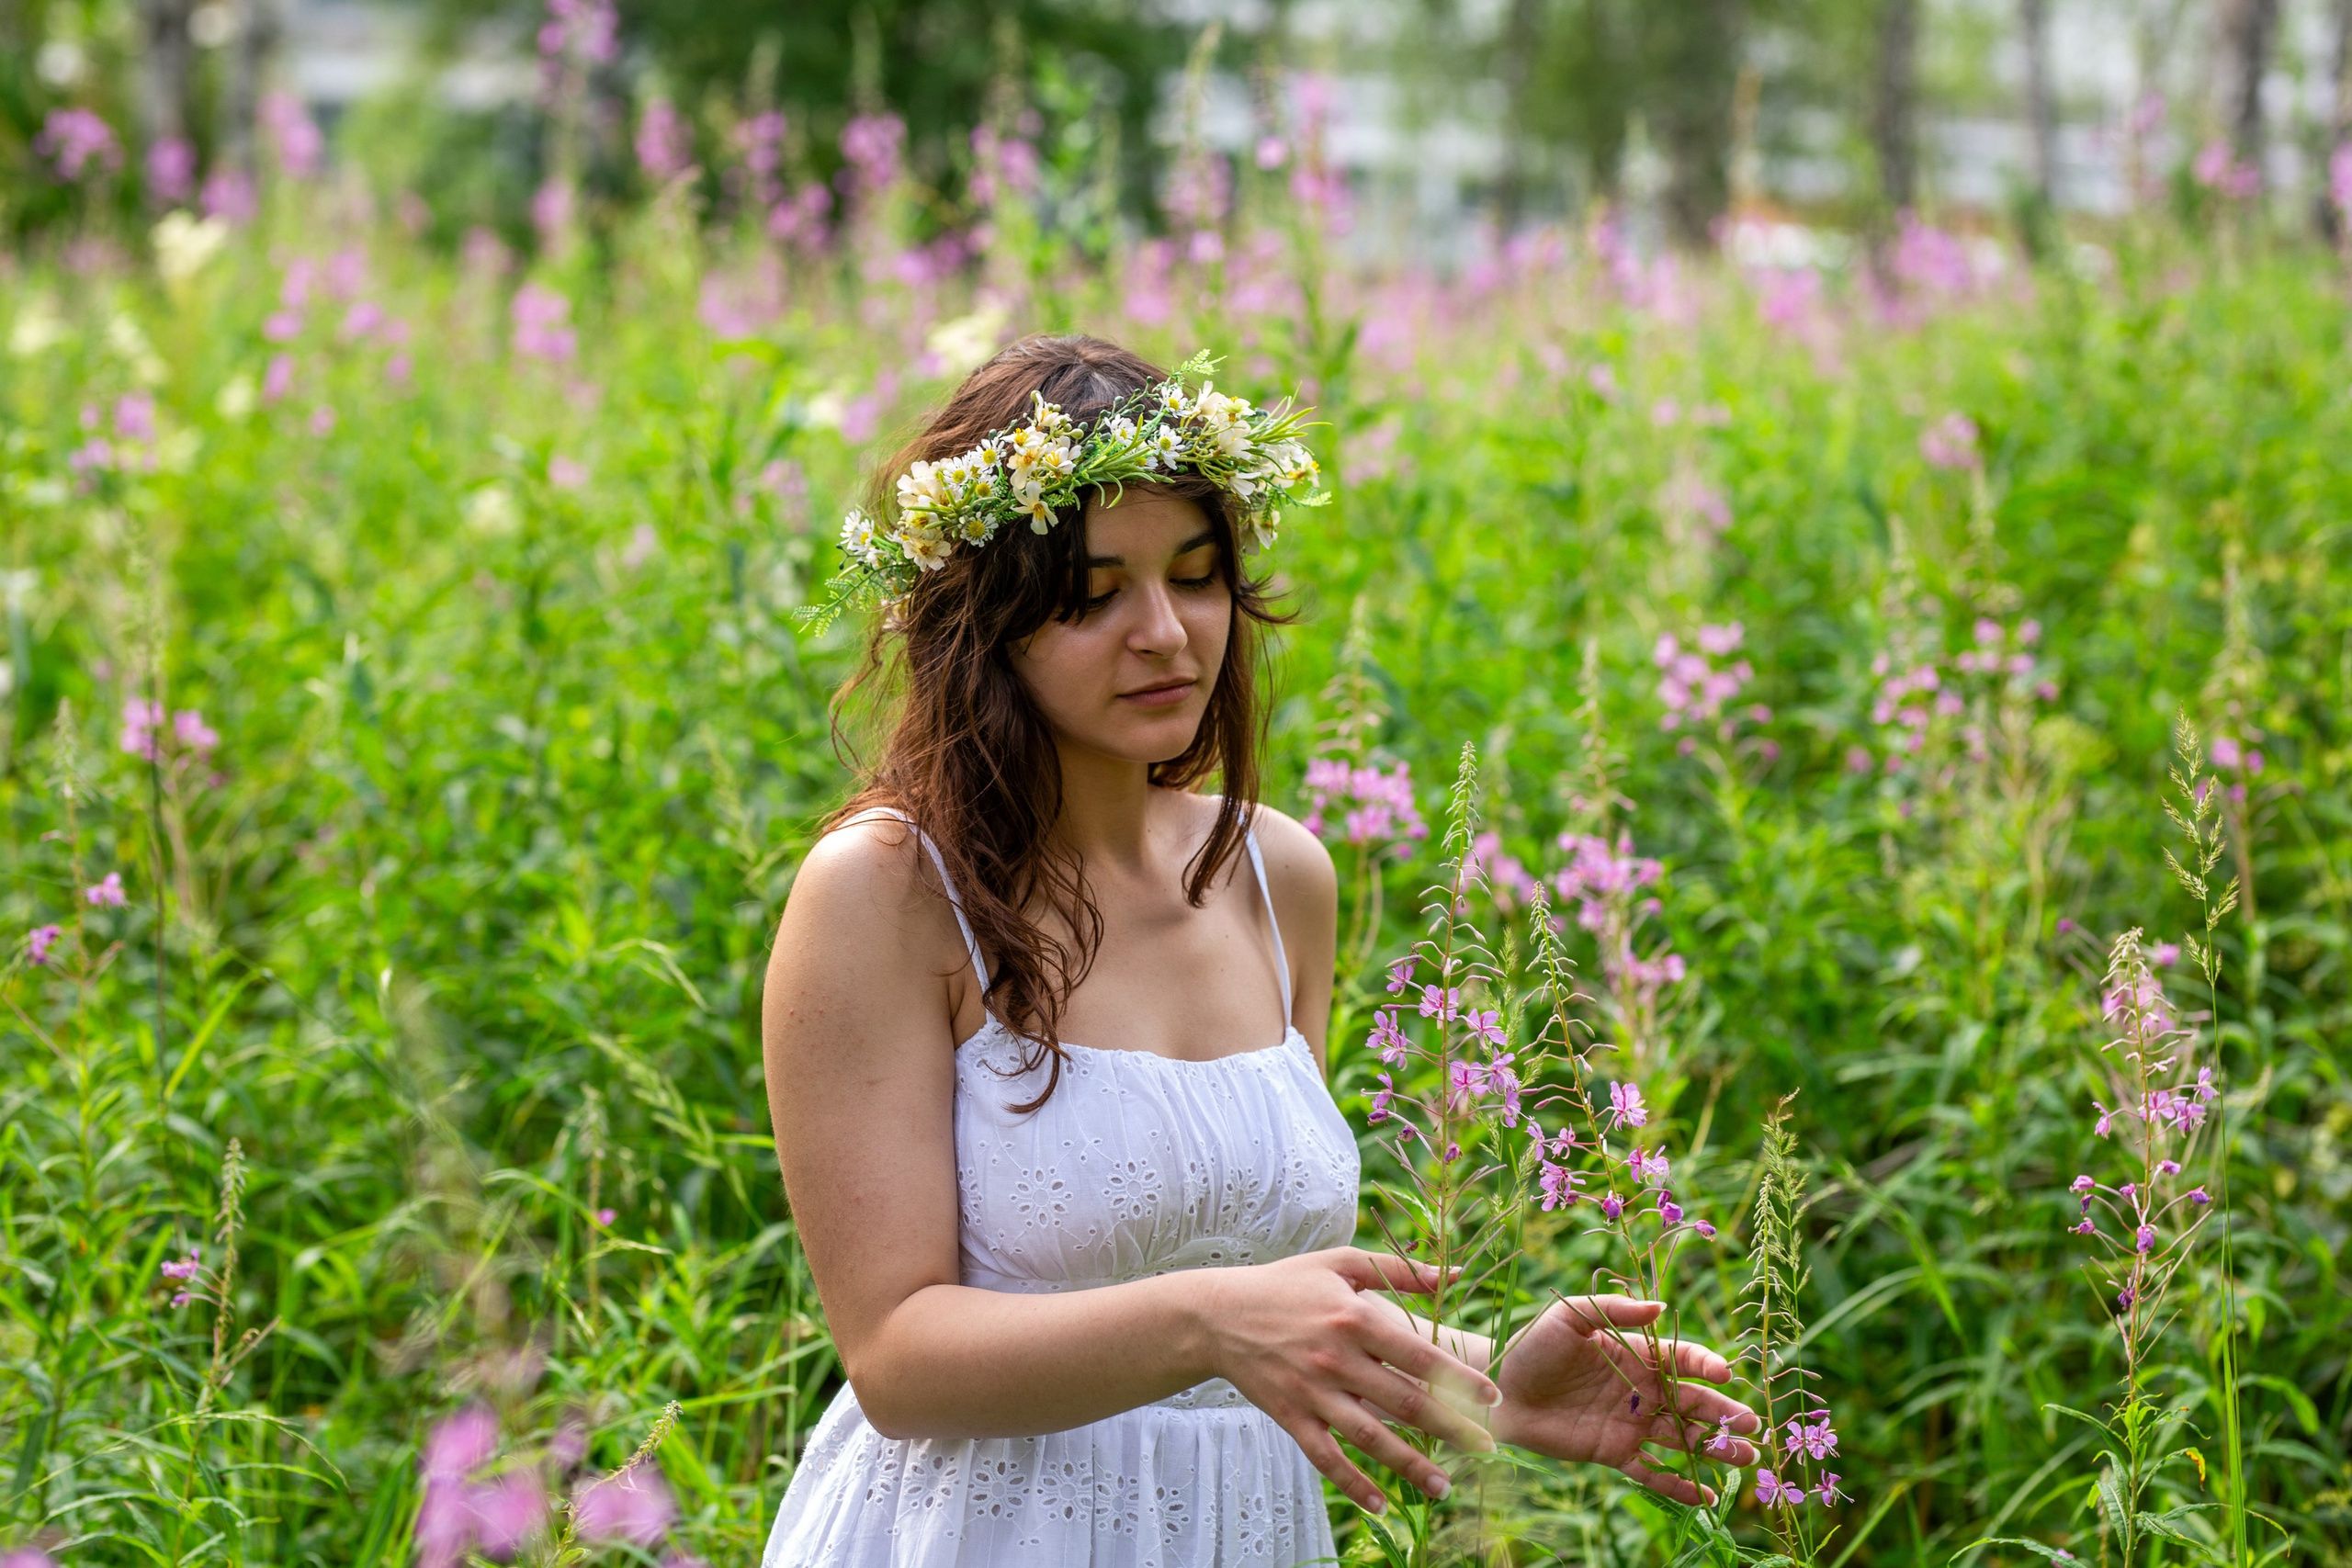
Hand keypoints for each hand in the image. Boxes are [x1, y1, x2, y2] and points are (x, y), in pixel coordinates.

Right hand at [1198, 1248, 1501, 1514]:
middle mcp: (1337, 1358)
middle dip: (1452, 1427)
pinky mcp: (1291, 1417)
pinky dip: (1353, 1483)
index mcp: (1355, 1318)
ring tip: (1445, 1487)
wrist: (1218, 1315)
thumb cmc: (1287, 1284)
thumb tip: (1455, 1274)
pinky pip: (1326, 1458)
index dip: (1459, 1378)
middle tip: (1489, 1447)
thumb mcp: (1341, 1264)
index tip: (1494, 1398)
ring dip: (1410, 1466)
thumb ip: (1399, 1271)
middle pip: (1404, 1402)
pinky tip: (1381, 1505)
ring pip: (1370, 1438)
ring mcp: (1313, 1392)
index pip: (1419, 1354)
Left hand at [1491, 1295, 1759, 1504]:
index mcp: (1638, 1354)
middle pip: (1694, 1402)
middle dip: (1724, 1414)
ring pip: (1683, 1438)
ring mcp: (1632, 1424)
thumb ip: (1613, 1311)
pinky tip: (1708, 1497)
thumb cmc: (1533, 1346)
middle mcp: (1643, 1390)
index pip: (1683, 1359)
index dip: (1706, 1365)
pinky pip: (1653, 1473)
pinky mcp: (1615, 1453)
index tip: (1724, 1374)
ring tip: (1745, 1458)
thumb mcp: (1571, 1317)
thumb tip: (1662, 1307)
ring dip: (1714, 1449)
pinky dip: (1679, 1486)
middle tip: (1752, 1426)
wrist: (1499, 1390)